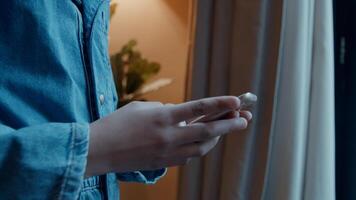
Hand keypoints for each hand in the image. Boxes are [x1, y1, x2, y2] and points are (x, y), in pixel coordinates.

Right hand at [85, 96, 250, 176]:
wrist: (98, 150)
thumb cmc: (117, 124)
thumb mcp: (142, 108)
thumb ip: (166, 111)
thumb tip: (182, 116)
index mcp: (163, 118)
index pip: (198, 109)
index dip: (219, 103)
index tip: (237, 100)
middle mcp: (169, 137)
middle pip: (207, 132)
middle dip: (229, 125)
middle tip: (245, 120)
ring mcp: (167, 153)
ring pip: (201, 148)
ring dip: (215, 138)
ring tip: (224, 129)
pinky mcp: (163, 165)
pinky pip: (188, 157)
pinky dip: (197, 148)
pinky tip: (200, 142)